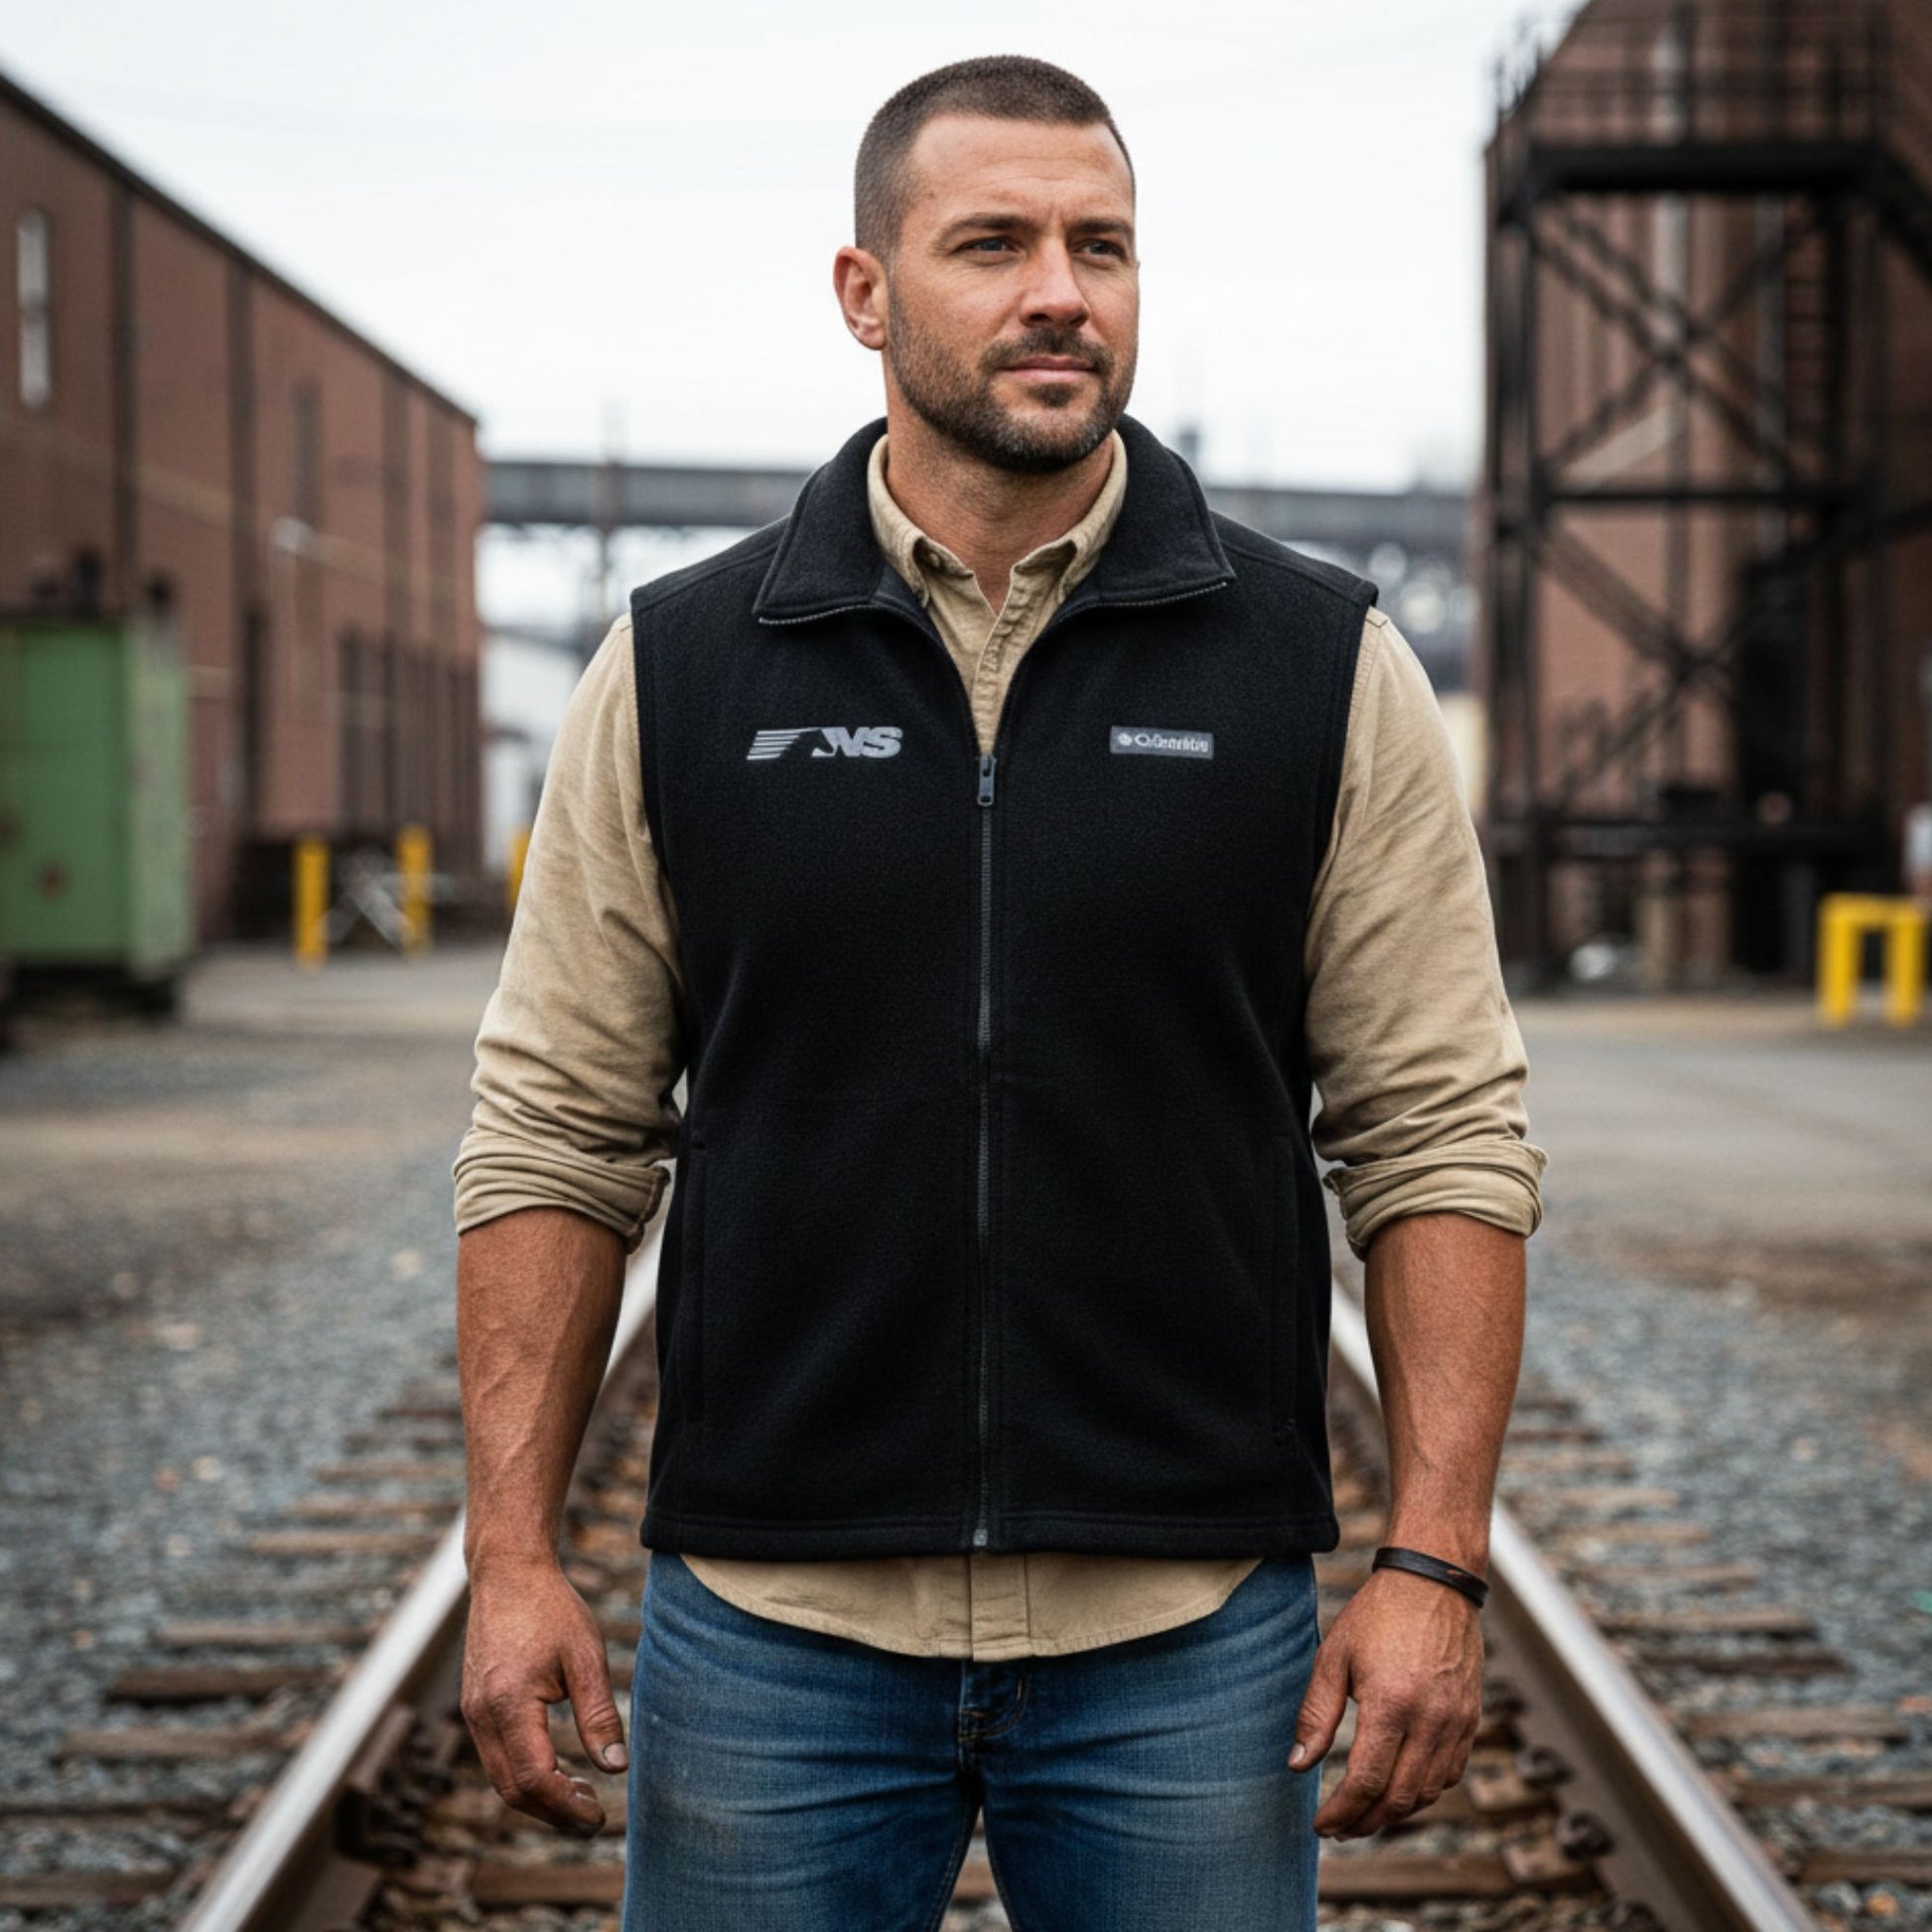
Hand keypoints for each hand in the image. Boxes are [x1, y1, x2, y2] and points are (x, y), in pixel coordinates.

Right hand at [460, 1558, 627, 1834]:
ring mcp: (473, 1713)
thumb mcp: (585, 1657)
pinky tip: (557, 1768)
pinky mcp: (474, 1707)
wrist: (508, 1573)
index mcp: (508, 1705)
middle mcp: (481, 1716)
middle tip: (593, 1817)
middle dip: (553, 1812)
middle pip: (512, 1790)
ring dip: (538, 1797)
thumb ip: (599, 1714)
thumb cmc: (551, 1609)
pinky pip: (495, 1757)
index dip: (567, 1806)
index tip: (599, 1816)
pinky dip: (523, 1775)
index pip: (535, 1779)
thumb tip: (616, 1768)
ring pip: (500, 1778)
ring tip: (581, 1795)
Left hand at [1289, 1567, 1483, 1838]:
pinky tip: (1398, 1787)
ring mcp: (1457, 1723)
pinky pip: (1450, 1775)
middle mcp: (1431, 1720)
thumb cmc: (1378, 1616)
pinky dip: (1423, 1791)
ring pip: (1427, 1793)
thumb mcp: (1334, 1656)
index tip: (1321, 1825)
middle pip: (1399, 1799)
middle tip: (1340, 1828)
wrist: (1435, 1583)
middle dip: (1365, 1822)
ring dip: (1394, 1813)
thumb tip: (1297, 1764)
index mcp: (1391, 1704)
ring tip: (1363, 1814)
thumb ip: (1316, 1714)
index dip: (1342, 1812)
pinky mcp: (1471, 1720)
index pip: (1366, 1782)